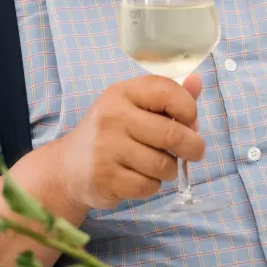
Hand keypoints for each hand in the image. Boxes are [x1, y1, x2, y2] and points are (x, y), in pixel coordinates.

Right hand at [56, 74, 204, 210]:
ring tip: (158, 165)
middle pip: (172, 134)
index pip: (167, 91)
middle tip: (195, 152)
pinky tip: (139, 178)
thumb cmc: (111, 133)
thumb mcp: (135, 107)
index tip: (190, 121)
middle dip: (193, 147)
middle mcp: (112, 117)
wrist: (68, 167)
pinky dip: (152, 186)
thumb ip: (169, 96)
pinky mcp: (104, 178)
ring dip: (170, 169)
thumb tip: (198, 81)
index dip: (189, 109)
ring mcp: (105, 148)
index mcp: (122, 93)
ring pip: (163, 165)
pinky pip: (148, 186)